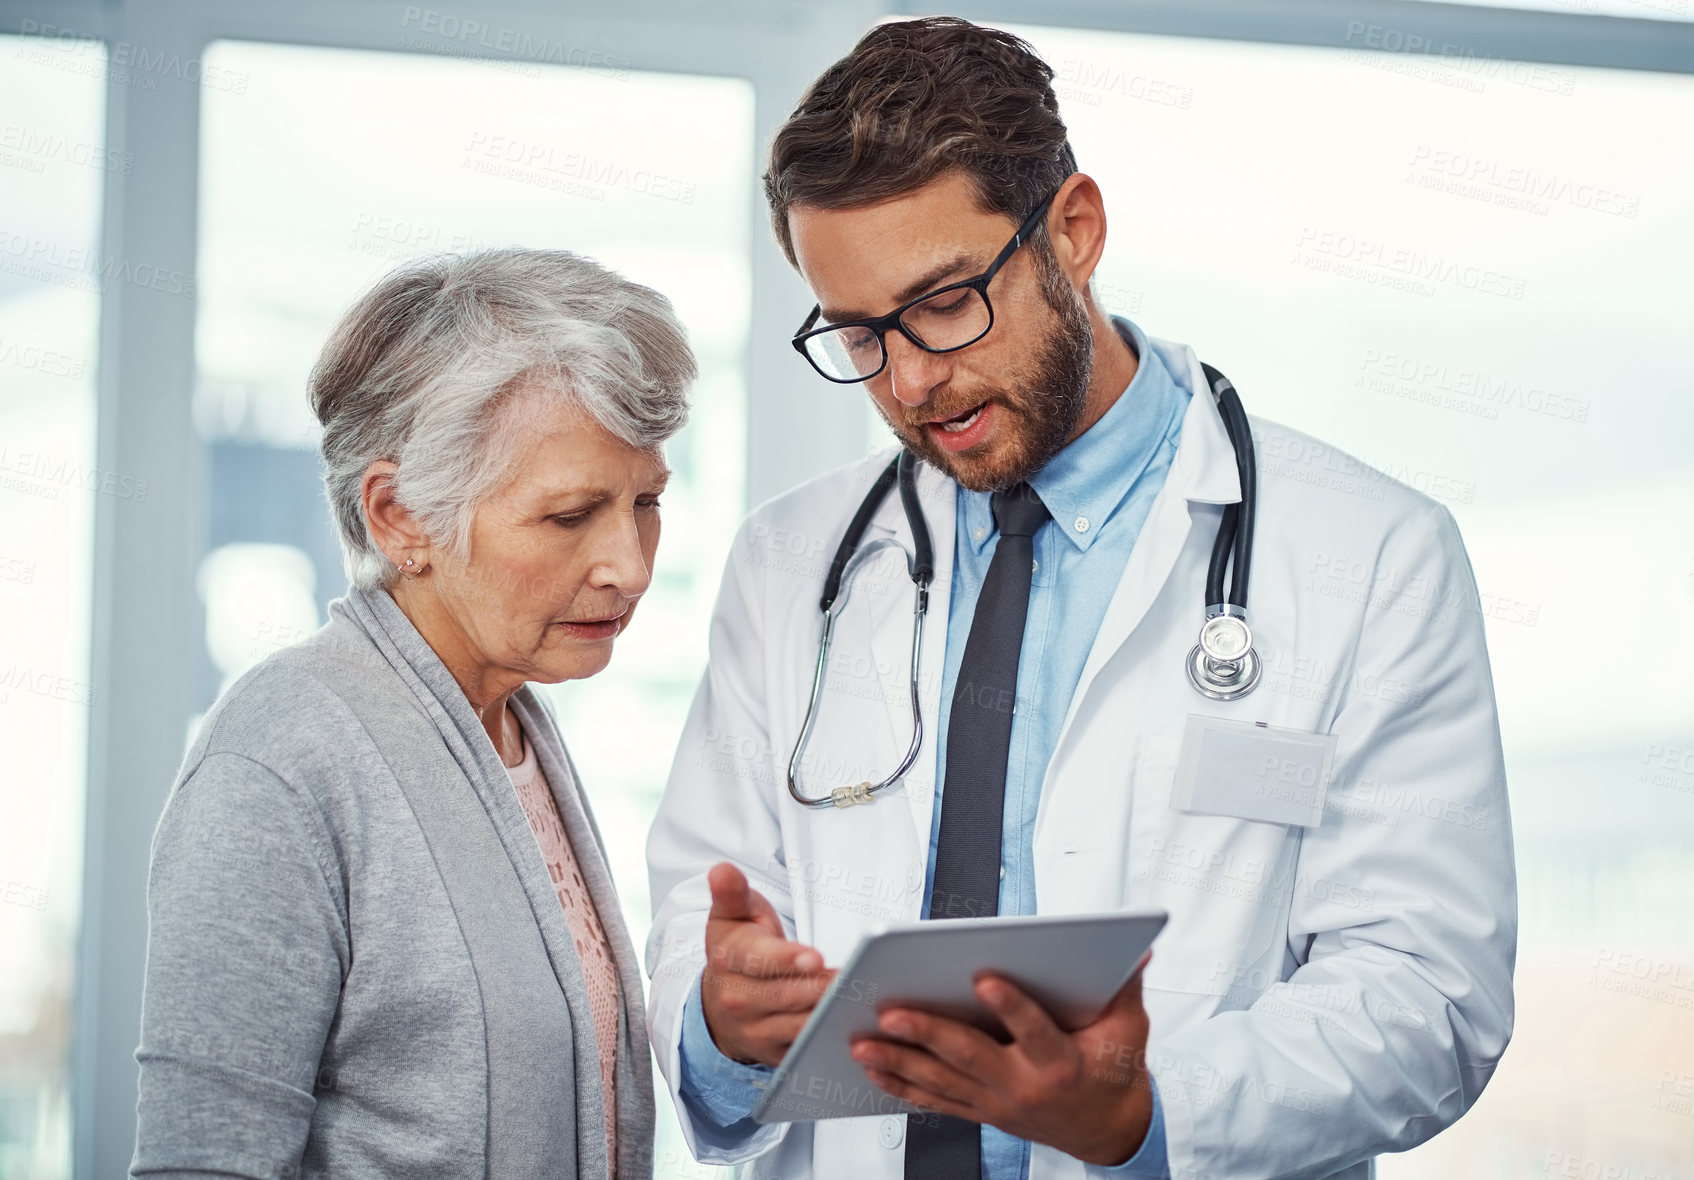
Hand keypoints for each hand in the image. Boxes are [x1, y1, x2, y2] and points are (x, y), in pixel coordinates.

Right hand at [699, 862, 835, 1066]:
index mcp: (727, 959)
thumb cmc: (738, 946)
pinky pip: (806, 1050)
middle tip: (855, 977)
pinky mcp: (773, 1054)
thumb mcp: (732, 914)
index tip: (815, 957)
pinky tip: (854, 1024)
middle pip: (785, 996)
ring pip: (798, 1027)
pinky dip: (829, 1040)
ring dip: (829, 1014)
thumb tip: (721, 870)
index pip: (758, 960)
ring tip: (860, 996)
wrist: (721, 999)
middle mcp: (736, 1000)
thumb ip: (732, 892)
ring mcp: (754, 1031)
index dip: (787, 960)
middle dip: (821, 987)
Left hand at [849, 954, 1154, 1166]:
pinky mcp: (981, 1112)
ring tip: (862, 1042)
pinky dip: (901, 1086)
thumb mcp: (1129, 1029)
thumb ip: (1125, 987)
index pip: (1034, 1031)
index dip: (1011, 1007)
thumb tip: (1136, 947)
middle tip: (892, 1010)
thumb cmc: (1114, 1072)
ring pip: (941, 1082)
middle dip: (927, 1032)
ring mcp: (997, 1104)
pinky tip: (873, 1069)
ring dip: (899, 1061)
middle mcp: (1023, 1088)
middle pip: (970, 1057)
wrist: (1107, 1132)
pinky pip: (935, 1101)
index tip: (984, 978)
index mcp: (1061, 1063)